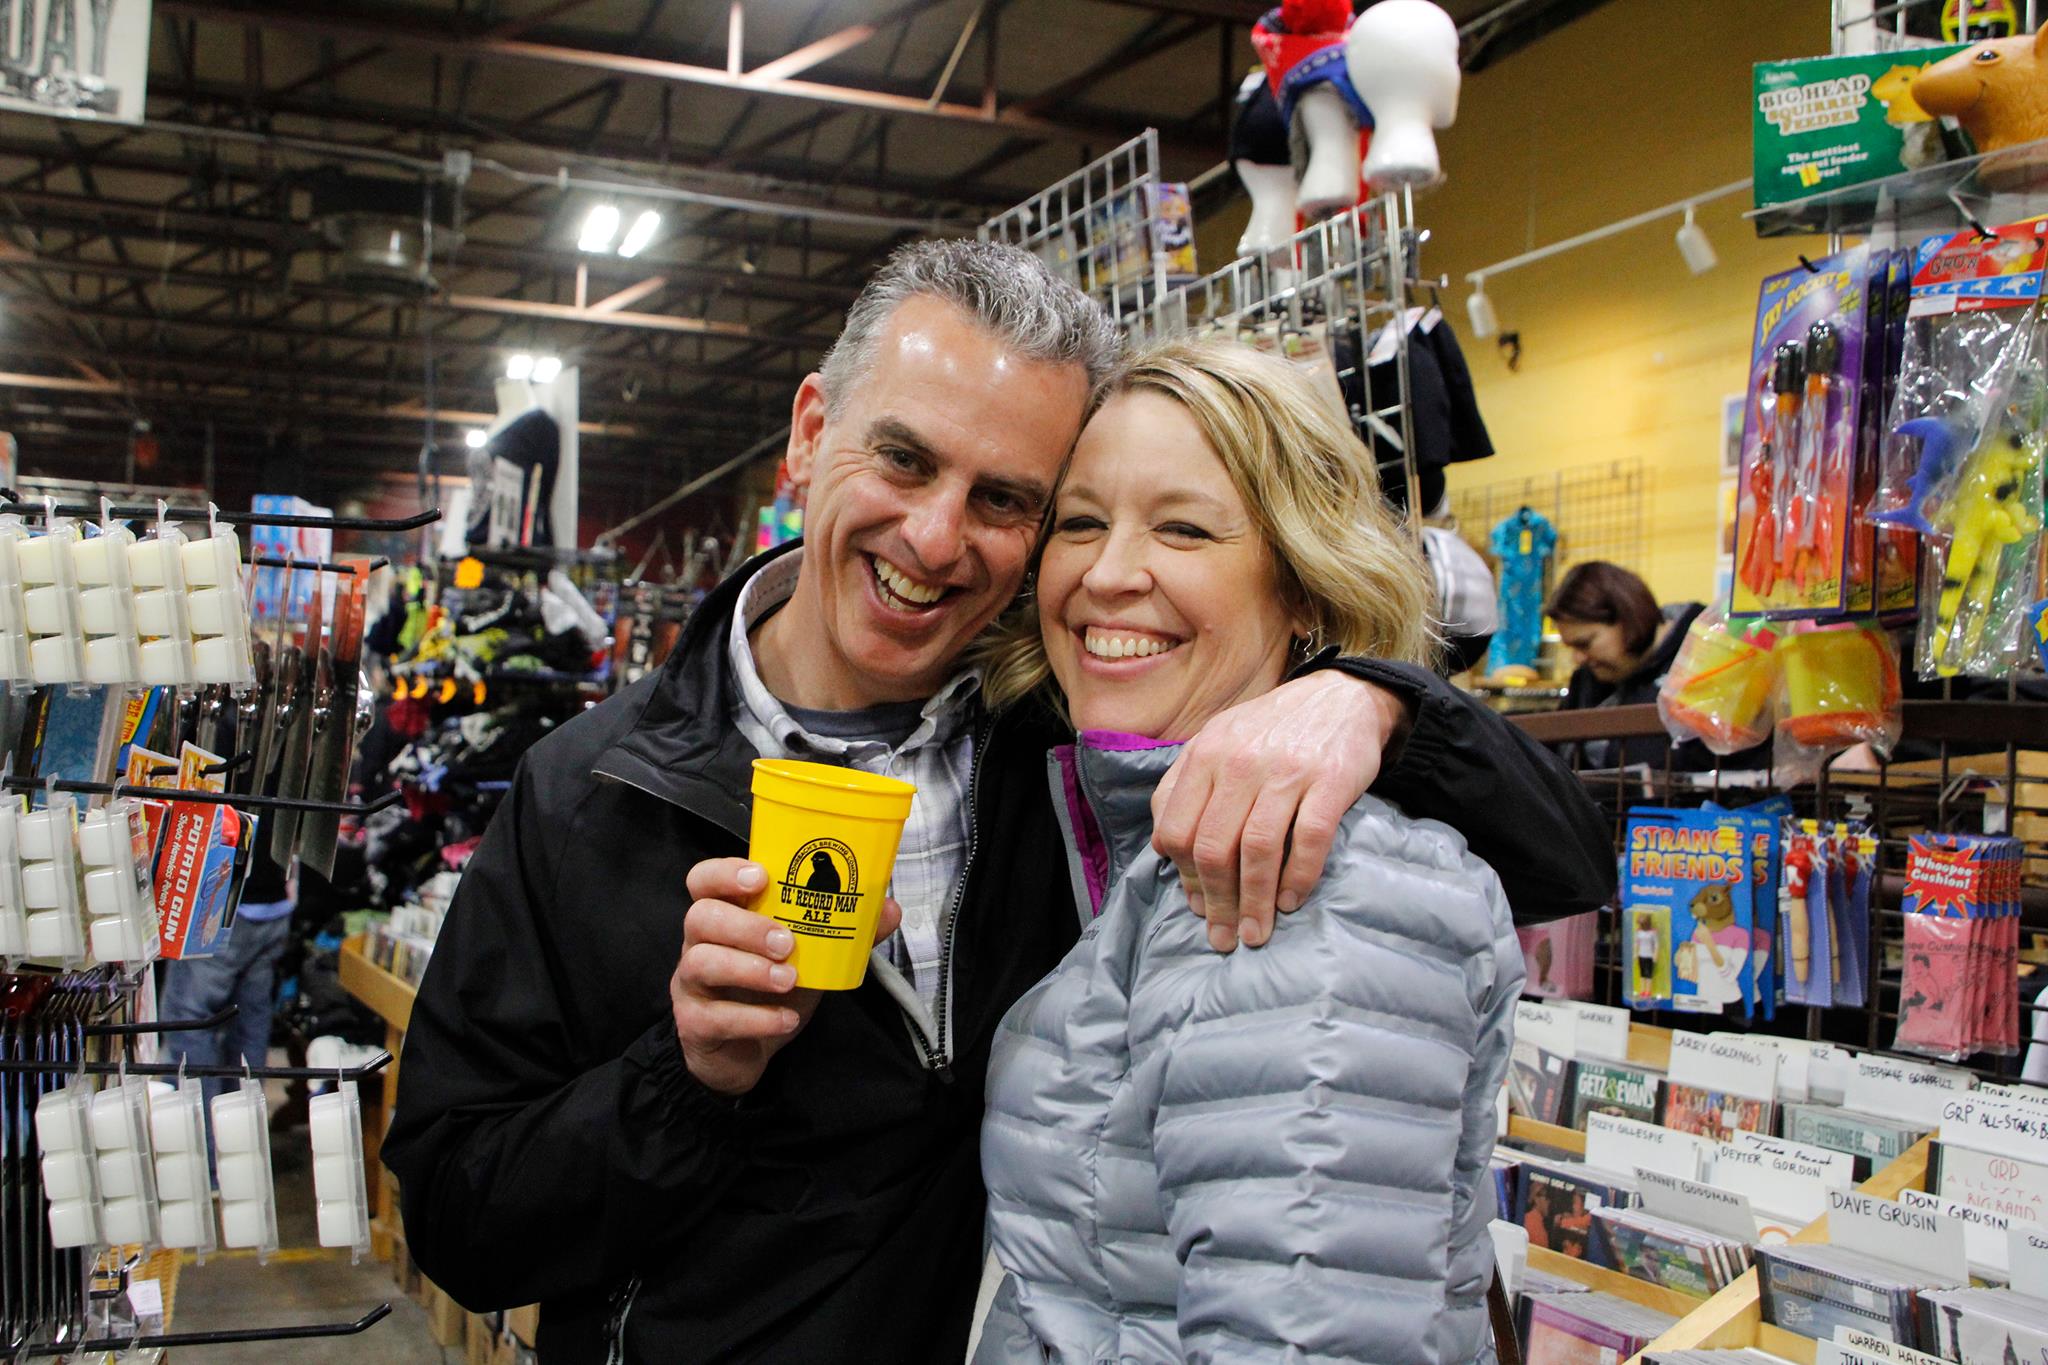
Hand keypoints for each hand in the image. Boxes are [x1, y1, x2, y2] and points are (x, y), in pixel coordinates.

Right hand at [671, 857, 901, 1094]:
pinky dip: (754, 1018)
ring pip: (699, 963)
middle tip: (788, 942)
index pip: (704, 880)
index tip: (760, 877)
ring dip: (749, 969)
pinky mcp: (694, 1024)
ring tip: (789, 979)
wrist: (745, 1051)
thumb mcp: (810, 956)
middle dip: (746, 926)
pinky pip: (713, 1016)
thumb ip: (847, 931)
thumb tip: (889, 909)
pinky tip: (784, 1018)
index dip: (725, 872)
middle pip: (700, 917)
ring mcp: (691, 984)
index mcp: (726, 916)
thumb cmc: (772, 988)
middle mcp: (699, 944)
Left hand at [1152, 671, 1411, 951]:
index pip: (1176, 829)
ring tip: (1256, 933)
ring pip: (1258, 849)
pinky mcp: (1330, 781)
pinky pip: (1309, 840)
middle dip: (1216, 902)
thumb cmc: (1271, 730)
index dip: (1184, 877)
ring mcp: (1286, 771)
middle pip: (1213, 847)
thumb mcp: (1217, 742)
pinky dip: (1298, 877)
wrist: (1341, 697)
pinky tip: (1290, 901)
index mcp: (1205, 755)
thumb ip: (1185, 786)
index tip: (1197, 906)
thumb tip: (1165, 850)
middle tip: (1224, 937)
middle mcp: (1239, 762)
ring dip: (1254, 901)